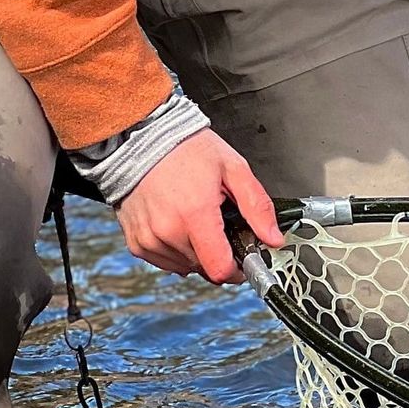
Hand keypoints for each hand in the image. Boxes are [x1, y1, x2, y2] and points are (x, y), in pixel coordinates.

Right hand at [117, 130, 283, 283]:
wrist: (145, 138)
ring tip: (194, 217)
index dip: (238, 268)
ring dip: (196, 250)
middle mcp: (167, 230)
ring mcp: (148, 238)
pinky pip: (164, 261)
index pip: (219, 269)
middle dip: (217, 251)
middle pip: (204, 267)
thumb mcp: (234, 169)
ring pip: (185, 266)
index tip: (243, 258)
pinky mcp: (135, 242)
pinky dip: (175, 249)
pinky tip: (178, 223)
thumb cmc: (187, 149)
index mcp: (194, 214)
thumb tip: (273, 238)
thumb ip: (258, 207)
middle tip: (217, 222)